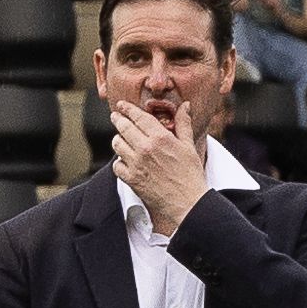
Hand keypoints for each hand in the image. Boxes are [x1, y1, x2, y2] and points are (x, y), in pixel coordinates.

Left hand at [107, 93, 211, 234]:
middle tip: (115, 116)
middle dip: (118, 119)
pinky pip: (117, 165)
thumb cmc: (191, 175)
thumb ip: (183, 124)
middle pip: (123, 127)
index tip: (122, 105)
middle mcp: (145, 148)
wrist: (187, 203)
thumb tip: (185, 106)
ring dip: (118, 139)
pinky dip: (119, 161)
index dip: (128, 108)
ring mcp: (136, 164)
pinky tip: (125, 160)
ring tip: (120, 138)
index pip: (138, 117)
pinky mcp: (131, 179)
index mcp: (160, 137)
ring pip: (117, 144)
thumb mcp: (189, 146)